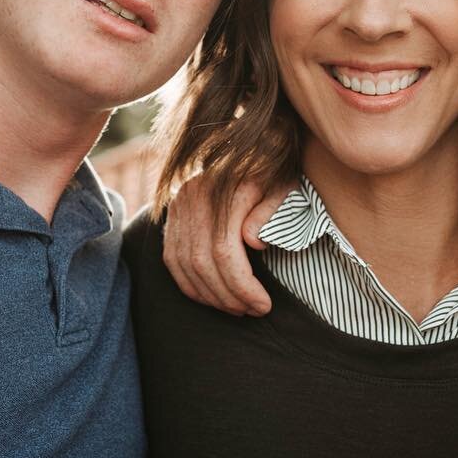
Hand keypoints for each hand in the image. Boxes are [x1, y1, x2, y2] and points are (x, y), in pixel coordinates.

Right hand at [162, 174, 287, 315]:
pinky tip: (214, 297)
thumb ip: (271, 213)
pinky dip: (191, 285)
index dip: (242, 285)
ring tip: (237, 308)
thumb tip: (253, 241)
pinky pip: (172, 259)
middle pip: (202, 262)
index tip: (264, 304)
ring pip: (184, 265)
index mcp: (224, 188)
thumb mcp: (285, 188)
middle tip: (252, 310)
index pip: (225, 251)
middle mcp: (194, 195)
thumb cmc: (276, 173)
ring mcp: (179, 203)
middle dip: (228, 296)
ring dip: (210, 295)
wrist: (252, 146)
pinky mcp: (172, 213)